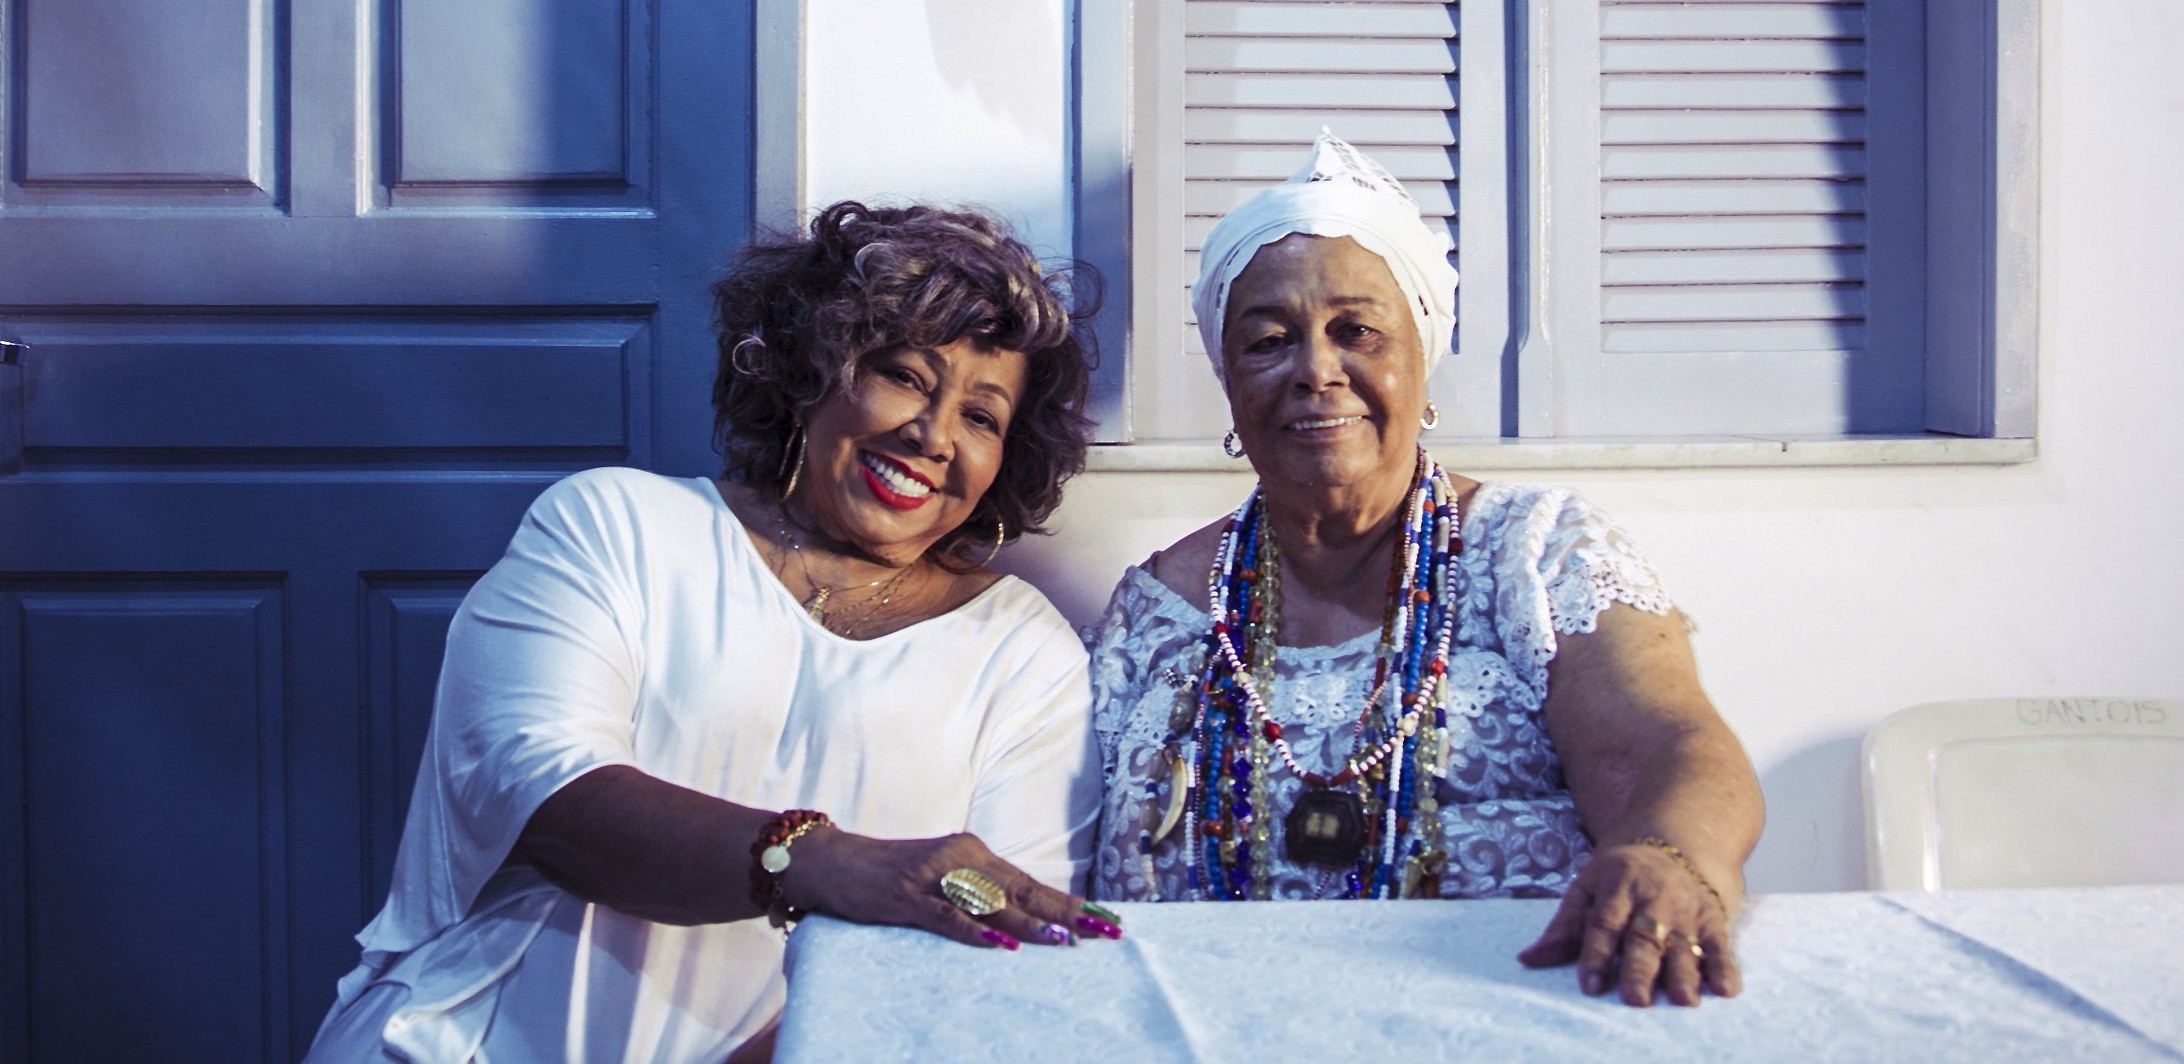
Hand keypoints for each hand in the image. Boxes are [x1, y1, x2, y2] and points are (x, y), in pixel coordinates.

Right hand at [781, 829, 1118, 948]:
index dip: (1070, 901)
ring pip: (992, 903)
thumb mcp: (941, 880)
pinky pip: (946, 916)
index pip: (1031, 881)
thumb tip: (1024, 920)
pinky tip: (1002, 944)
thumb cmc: (889, 877)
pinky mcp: (905, 896)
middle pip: (1023, 889)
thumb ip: (977, 893)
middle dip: (1068, 912)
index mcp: (973, 854)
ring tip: (1069, 939)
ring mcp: (932, 876)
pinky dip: (975, 931)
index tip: (1107, 917)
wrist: (829, 862)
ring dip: (1032, 923)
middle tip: (1108, 929)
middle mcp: (960, 858)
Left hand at [1516, 842, 1738, 1005]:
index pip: (1603, 923)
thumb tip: (1527, 959)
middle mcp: (1653, 898)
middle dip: (1640, 969)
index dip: (1596, 954)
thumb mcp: (1587, 887)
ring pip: (1684, 945)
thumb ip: (1563, 928)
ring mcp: (1685, 909)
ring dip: (1684, 973)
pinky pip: (1719, 945)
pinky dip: (1723, 967)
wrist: (1675, 840)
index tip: (1590, 985)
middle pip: (1644, 937)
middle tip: (1635, 999)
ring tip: (1683, 1000)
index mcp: (1617, 887)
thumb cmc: (1621, 873)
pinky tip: (1724, 989)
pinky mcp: (1713, 918)